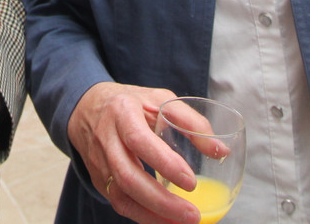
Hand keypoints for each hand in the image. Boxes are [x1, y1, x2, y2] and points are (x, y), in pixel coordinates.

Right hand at [66, 82, 200, 223]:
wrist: (88, 107)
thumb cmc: (132, 103)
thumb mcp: (161, 99)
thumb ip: (191, 121)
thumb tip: (221, 151)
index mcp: (122, 112)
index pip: (139, 140)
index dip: (165, 163)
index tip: (191, 182)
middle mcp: (106, 139)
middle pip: (128, 177)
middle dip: (162, 201)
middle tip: (192, 214)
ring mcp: (99, 162)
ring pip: (121, 196)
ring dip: (153, 215)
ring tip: (182, 223)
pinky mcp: (98, 179)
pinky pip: (119, 203)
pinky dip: (142, 216)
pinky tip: (164, 221)